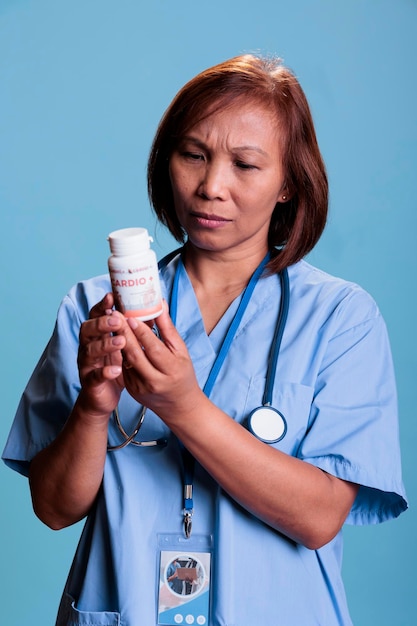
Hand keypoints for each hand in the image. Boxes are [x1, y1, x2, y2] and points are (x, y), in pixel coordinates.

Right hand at [77, 293, 126, 419]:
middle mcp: (87, 347)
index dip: (101, 306)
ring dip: (105, 345)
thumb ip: (129, 329)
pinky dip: (103, 372)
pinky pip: (94, 376)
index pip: (94, 316)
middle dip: (102, 323)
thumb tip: (147, 309)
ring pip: (89, 351)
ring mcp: (86, 365)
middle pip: (87, 330)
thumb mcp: (122, 346)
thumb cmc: (114, 366)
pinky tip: (115, 369)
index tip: (111, 297)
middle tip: (117, 319)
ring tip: (121, 341)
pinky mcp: (89, 382)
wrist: (103, 397)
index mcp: (96, 335)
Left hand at [118, 301, 202, 424]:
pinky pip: (124, 367)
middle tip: (114, 313)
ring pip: (126, 361)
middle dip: (123, 332)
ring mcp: (140, 388)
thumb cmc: (183, 374)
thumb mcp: (181, 351)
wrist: (179, 405)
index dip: (141, 332)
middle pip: (135, 354)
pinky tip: (116, 337)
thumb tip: (160, 304)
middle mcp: (154, 381)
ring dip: (118, 340)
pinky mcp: (132, 390)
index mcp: (171, 370)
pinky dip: (121, 352)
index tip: (130, 316)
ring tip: (112, 322)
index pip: (153, 348)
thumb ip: (168, 329)